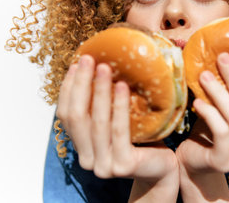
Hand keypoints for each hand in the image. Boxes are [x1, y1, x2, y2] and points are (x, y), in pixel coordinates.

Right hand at [56, 55, 178, 200]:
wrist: (162, 168)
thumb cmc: (140, 140)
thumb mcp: (117, 122)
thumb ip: (103, 108)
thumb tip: (98, 66)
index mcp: (81, 147)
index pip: (65, 116)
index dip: (68, 89)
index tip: (76, 64)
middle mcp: (87, 158)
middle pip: (76, 117)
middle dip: (81, 84)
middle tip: (89, 59)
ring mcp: (103, 165)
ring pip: (96, 122)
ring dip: (99, 91)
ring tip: (105, 67)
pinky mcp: (122, 165)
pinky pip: (119, 130)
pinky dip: (119, 106)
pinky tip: (121, 85)